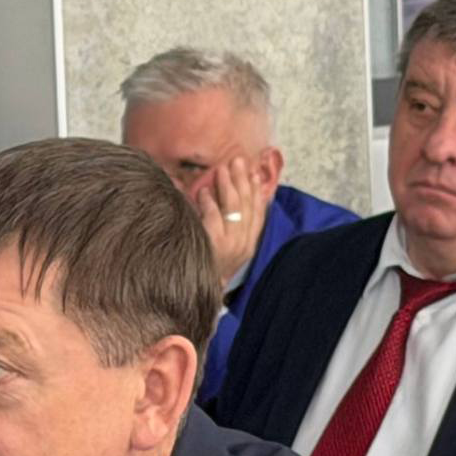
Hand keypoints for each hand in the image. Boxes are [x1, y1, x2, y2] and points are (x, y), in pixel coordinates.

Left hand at [191, 157, 273, 288]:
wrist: (197, 295)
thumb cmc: (208, 267)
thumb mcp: (227, 249)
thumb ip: (231, 226)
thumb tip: (232, 197)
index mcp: (250, 244)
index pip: (258, 212)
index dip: (256, 190)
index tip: (254, 172)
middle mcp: (244, 244)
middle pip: (247, 205)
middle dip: (243, 179)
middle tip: (237, 160)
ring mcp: (230, 245)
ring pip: (233, 207)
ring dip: (227, 185)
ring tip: (221, 169)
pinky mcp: (214, 246)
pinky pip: (213, 217)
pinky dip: (208, 202)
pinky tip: (202, 191)